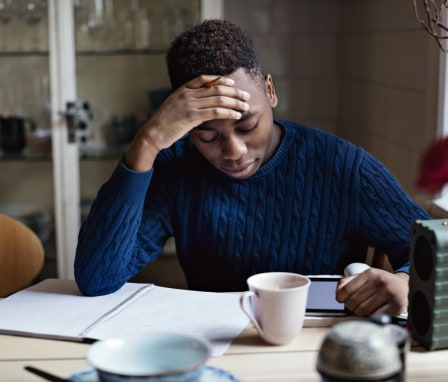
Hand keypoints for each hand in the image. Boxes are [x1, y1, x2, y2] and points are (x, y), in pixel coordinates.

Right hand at [124, 75, 249, 171]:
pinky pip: (215, 112)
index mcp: (182, 89)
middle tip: (246, 96)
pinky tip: (237, 115)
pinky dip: (229, 112)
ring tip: (245, 106)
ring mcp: (189, 104)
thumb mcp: (174, 107)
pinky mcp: (192, 116)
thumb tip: (200, 106)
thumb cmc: (164, 124)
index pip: (204, 78)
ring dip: (235, 102)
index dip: (220, 80)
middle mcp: (187, 94)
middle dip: (234, 92)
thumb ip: (187, 103)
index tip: (232, 84)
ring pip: (218, 99)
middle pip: (216, 88)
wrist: (152, 133)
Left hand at [335, 268, 408, 316]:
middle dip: (350, 307)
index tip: (341, 300)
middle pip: (354, 302)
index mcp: (370, 273)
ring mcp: (389, 294)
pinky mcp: (396, 306)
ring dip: (359, 313)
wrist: (404, 286)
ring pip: (363, 311)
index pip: (347, 289)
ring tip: (363, 309)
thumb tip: (337, 293)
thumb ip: (348, 282)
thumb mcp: (365, 277)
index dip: (340, 297)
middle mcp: (380, 282)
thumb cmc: (380, 283)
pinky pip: (375, 317)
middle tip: (353, 306)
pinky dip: (370, 318)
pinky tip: (372, 313)